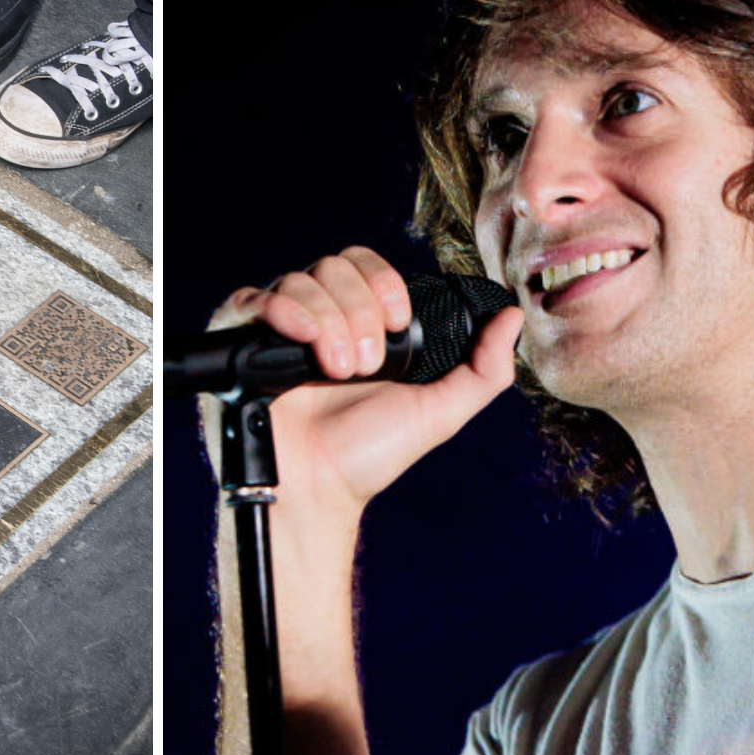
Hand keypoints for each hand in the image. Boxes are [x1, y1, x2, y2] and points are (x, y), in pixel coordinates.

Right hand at [208, 246, 523, 522]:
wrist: (318, 490)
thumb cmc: (369, 456)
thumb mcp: (441, 411)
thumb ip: (484, 368)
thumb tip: (512, 317)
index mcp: (357, 323)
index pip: (366, 265)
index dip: (384, 284)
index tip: (397, 323)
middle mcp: (316, 317)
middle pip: (334, 266)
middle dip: (359, 310)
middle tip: (365, 365)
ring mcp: (278, 328)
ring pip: (301, 280)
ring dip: (329, 321)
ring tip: (336, 371)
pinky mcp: (241, 341)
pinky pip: (255, 299)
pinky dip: (284, 312)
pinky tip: (305, 345)